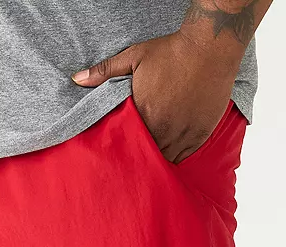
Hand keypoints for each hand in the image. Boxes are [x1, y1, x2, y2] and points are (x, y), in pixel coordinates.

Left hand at [72, 29, 241, 163]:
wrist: (210, 47)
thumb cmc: (171, 52)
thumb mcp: (134, 57)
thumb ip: (104, 71)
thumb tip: (76, 78)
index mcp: (143, 114)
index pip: (127, 143)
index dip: (123, 147)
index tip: (120, 148)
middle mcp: (162, 129)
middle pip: (146, 155)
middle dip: (139, 155)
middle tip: (134, 156)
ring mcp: (182, 134)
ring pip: (164, 159)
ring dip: (157, 158)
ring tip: (150, 157)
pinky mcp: (199, 135)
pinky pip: (183, 157)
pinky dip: (175, 155)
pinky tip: (169, 151)